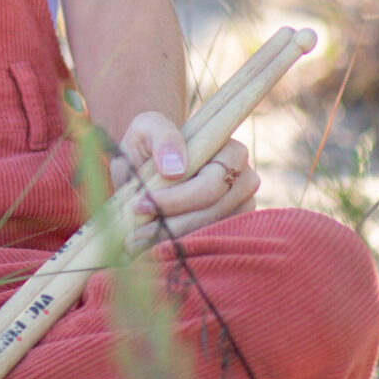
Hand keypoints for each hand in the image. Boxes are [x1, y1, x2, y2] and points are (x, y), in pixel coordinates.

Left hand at [117, 112, 260, 250]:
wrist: (147, 168)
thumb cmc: (149, 145)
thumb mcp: (147, 128)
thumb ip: (161, 136)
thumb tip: (175, 168)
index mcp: (230, 151)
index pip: (213, 181)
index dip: (178, 198)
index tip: (141, 204)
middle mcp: (244, 179)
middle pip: (213, 210)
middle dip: (171, 223)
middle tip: (133, 233)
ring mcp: (243, 207)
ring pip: (210, 231)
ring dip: (172, 240)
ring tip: (135, 243)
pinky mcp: (233, 229)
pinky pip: (210, 244)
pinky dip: (180, 249)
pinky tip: (151, 250)